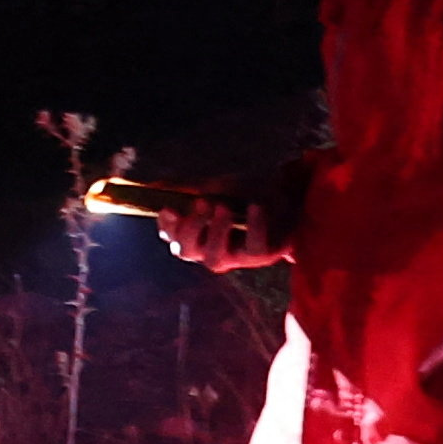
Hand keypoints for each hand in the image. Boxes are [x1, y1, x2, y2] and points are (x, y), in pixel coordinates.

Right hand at [154, 196, 286, 270]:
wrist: (290, 195)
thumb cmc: (247, 189)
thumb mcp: (216, 183)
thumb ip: (186, 187)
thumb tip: (152, 184)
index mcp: (198, 231)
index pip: (171, 236)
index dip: (167, 225)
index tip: (170, 207)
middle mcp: (213, 247)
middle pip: (187, 251)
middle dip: (190, 229)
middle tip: (201, 202)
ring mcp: (237, 255)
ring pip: (215, 260)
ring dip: (216, 233)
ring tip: (224, 208)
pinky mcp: (263, 255)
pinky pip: (254, 249)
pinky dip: (253, 228)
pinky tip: (255, 208)